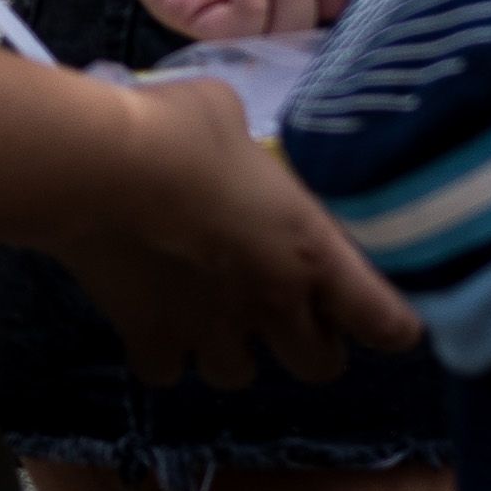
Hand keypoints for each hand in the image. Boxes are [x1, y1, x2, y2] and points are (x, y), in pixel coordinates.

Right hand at [42, 75, 422, 386]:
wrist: (98, 167)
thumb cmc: (178, 129)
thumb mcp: (227, 114)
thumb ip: (247, 147)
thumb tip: (233, 144)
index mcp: (312, 253)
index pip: (385, 321)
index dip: (392, 324)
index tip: (382, 313)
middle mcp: (273, 305)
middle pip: (321, 366)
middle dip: (307, 341)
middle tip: (282, 305)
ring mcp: (210, 330)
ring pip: (239, 376)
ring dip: (230, 349)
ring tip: (209, 314)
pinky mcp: (149, 336)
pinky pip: (164, 370)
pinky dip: (161, 351)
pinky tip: (151, 319)